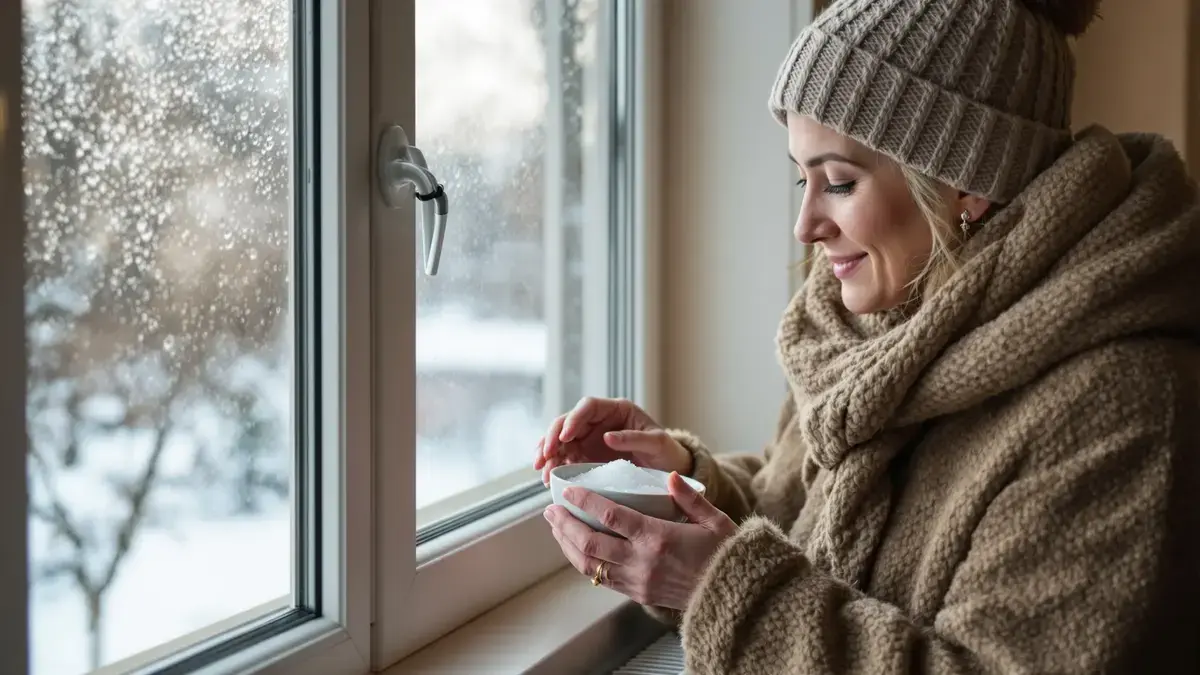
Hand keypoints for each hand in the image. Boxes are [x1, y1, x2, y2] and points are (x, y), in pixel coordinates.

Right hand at [534, 396, 691, 485]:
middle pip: (567, 422)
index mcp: (616, 410)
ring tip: (541, 470)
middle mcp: (598, 422)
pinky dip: (554, 466)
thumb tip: (606, 437)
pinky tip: (547, 478)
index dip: (573, 419)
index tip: (566, 436)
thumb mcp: (656, 443)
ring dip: (548, 453)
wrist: (668, 469)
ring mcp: (589, 439)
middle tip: (545, 455)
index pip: (588, 406)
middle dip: (552, 437)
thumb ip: (634, 438)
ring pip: (561, 441)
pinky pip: (564, 458)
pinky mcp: (586, 457)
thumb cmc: (666, 451)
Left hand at [543, 472, 737, 610]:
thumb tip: (669, 476)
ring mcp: (637, 581)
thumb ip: (689, 497)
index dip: (585, 502)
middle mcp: (642, 561)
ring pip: (590, 564)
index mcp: (658, 537)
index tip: (568, 490)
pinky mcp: (637, 594)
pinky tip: (577, 549)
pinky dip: (584, 562)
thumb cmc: (725, 554)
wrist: (732, 596)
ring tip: (556, 527)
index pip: (611, 516)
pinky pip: (602, 578)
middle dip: (565, 525)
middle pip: (590, 543)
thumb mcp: (714, 520)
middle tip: (550, 509)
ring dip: (568, 545)